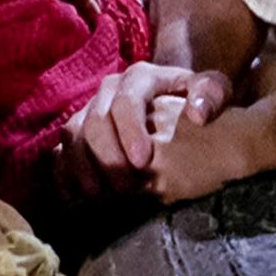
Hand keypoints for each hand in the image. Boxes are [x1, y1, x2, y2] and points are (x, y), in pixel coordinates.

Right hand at [54, 62, 231, 200]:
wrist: (179, 108)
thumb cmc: (199, 102)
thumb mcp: (215, 91)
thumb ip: (212, 95)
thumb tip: (197, 114)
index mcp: (140, 76)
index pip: (126, 100)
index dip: (129, 131)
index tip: (143, 162)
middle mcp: (108, 89)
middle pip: (94, 121)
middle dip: (108, 157)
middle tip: (125, 189)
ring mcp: (89, 109)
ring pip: (72, 137)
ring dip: (84, 169)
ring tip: (103, 198)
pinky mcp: (77, 132)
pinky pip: (60, 152)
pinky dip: (65, 175)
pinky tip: (79, 198)